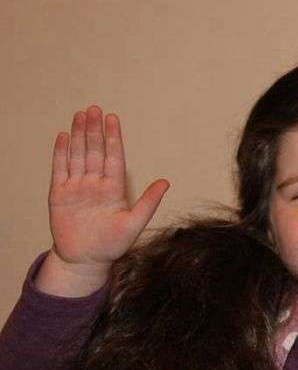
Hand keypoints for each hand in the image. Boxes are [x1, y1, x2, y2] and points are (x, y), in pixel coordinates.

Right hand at [36, 106, 168, 296]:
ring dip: (78, 136)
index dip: (113, 138)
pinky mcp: (59, 194)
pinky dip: (61, 153)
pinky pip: (59, 169)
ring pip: (78, 155)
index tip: (113, 118)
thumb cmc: (112, 244)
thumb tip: (166, 181)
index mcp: (114, 189)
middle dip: (94, 130)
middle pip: (94, 151)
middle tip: (94, 109)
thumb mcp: (134, 223)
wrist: (85, 260)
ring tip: (80, 115)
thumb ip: (149, 202)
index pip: (113, 157)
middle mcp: (95, 184)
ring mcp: (76, 187)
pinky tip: (63, 136)